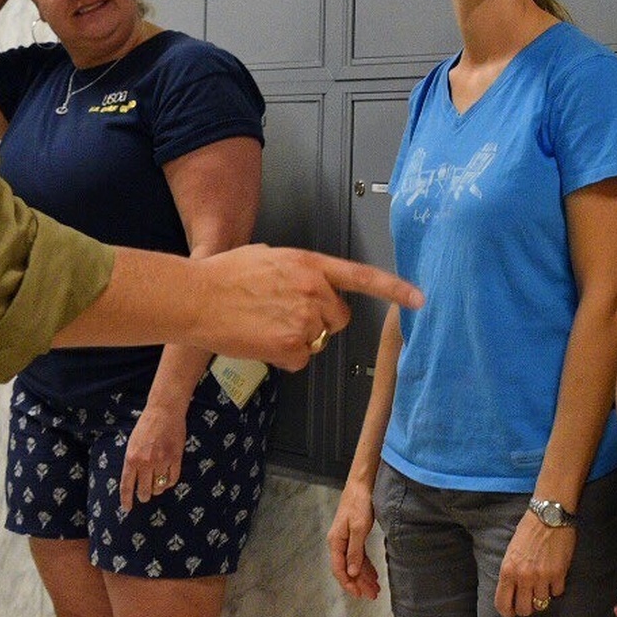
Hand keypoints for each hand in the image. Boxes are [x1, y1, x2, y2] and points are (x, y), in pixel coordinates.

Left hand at [117, 400, 188, 513]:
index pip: (127, 486)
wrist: (164, 411)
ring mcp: (162, 461)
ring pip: (159, 487)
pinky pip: (172, 479)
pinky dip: (169, 483)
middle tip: (144, 497)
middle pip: (144, 490)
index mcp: (131, 459)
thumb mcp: (132, 444)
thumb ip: (132, 462)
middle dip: (144, 496)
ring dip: (157, 489)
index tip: (127, 508)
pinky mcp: (176, 458)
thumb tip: (133, 481)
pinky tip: (166, 481)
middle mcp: (145, 462)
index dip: (127, 500)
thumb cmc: (146, 426)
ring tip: (156, 486)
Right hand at [190, 246, 421, 370]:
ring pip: (317, 341)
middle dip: (320, 321)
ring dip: (298, 339)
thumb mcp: (268, 257)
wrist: (197, 297)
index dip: (394, 289)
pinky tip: (260, 341)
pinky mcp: (291, 345)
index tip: (420, 299)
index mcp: (309, 264)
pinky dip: (283, 357)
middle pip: (338, 318)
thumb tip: (303, 283)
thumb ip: (296, 270)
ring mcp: (304, 319)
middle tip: (285, 315)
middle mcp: (314, 290)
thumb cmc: (224, 275)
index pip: (362, 276)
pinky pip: (300, 360)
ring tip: (264, 325)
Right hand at [327, 479, 380, 599]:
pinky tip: (373, 573)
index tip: (359, 595)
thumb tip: (351, 572)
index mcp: (336, 542)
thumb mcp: (359, 528)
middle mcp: (339, 542)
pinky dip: (366, 565)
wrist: (362, 483)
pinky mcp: (355, 534)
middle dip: (359, 583)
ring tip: (375, 588)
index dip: (348, 584)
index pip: (339, 569)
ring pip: (354, 563)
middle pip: (347, 569)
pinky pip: (359, 555)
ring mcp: (346, 539)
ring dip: (364, 576)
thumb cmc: (359, 503)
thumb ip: (355, 551)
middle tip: (373, 595)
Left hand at [495, 510, 578, 616]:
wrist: (549, 515)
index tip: (512, 610)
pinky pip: (557, 593)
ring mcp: (542, 577)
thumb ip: (511, 574)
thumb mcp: (511, 552)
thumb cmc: (528, 530)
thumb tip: (513, 593)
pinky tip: (554, 576)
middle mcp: (524, 577)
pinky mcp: (559, 574)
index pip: (503, 605)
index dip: (507, 611)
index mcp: (508, 571)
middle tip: (529, 599)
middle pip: (524, 610)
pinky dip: (555, 588)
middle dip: (527, 607)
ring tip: (543, 584)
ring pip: (541, 604)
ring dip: (542, 596)